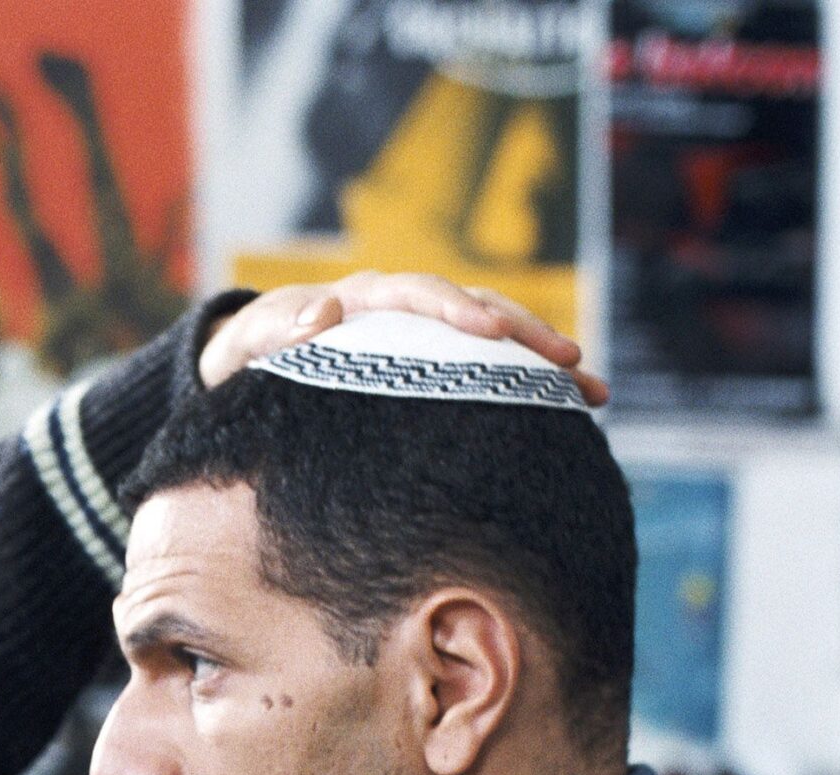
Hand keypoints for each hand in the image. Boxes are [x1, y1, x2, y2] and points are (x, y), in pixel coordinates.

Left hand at [199, 272, 608, 404]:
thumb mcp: (248, 344)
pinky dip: (527, 390)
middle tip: (569, 360)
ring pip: (495, 341)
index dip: (456, 308)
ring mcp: (424, 338)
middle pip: (476, 309)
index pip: (418, 294)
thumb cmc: (245, 358)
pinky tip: (572, 415)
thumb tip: (323, 310)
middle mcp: (403, 310)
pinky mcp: (434, 367)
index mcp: (362, 299)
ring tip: (593, 392)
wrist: (250, 367)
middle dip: (525, 334)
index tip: (490, 331)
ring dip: (544, 363)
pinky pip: (489, 372)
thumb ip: (276, 328)